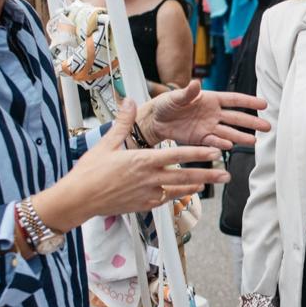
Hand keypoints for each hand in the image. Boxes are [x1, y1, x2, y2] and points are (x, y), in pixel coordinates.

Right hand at [42, 100, 224, 228]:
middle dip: (208, 174)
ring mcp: (147, 194)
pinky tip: (189, 190)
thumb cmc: (90, 172)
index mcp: (142, 160)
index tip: (215, 151)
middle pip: (185, 175)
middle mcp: (149, 178)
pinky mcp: (143, 205)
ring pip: (179, 189)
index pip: (177, 155)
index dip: (198, 153)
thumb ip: (123, 122)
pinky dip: (179, 194)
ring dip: (198, 185)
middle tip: (226, 172)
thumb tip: (129, 101)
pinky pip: (166, 198)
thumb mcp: (107, 143)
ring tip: (214, 182)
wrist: (79, 199)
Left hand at [140, 79, 269, 148]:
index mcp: (211, 99)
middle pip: (237, 118)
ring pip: (229, 132)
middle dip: (252, 122)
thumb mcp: (175, 97)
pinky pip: (214, 141)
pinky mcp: (201, 139)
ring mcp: (209, 127)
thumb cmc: (165, 104)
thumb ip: (187, 93)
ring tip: (255, 141)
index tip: (264, 104)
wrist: (155, 121)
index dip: (249, 101)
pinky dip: (221, 144)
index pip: (234, 100)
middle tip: (267, 127)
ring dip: (241, 137)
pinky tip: (230, 146)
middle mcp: (213, 113)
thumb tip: (196, 83)